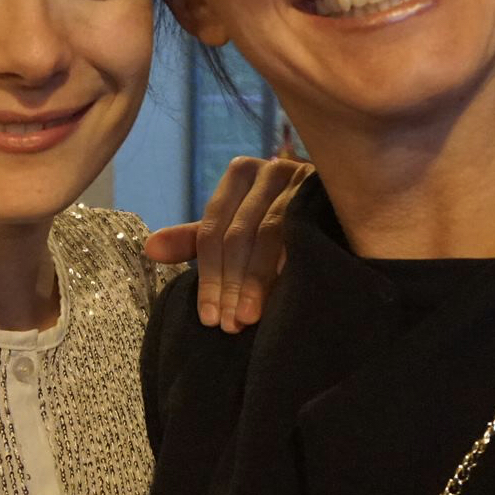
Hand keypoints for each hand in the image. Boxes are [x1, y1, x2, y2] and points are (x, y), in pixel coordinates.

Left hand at [144, 155, 314, 332]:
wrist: (344, 210)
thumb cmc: (282, 221)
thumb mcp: (235, 228)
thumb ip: (195, 239)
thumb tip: (149, 249)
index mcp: (241, 173)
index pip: (212, 229)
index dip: (208, 277)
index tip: (210, 318)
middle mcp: (270, 168)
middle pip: (237, 234)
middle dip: (230, 284)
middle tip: (229, 325)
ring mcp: (301, 177)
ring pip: (268, 235)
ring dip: (255, 282)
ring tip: (248, 319)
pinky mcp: (329, 193)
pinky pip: (303, 234)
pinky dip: (289, 267)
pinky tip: (284, 298)